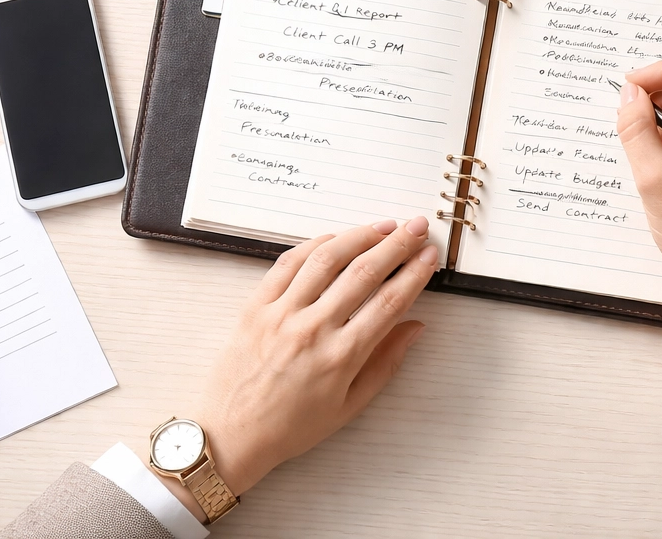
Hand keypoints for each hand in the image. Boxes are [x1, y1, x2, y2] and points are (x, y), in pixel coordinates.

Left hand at [160, 217, 437, 516]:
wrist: (231, 435)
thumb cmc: (291, 427)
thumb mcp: (349, 406)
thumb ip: (385, 363)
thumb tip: (415, 326)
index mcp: (340, 357)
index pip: (389, 302)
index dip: (414, 274)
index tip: (429, 256)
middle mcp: (312, 329)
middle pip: (363, 272)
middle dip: (396, 244)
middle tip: (416, 227)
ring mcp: (281, 313)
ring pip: (326, 259)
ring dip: (359, 236)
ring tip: (382, 226)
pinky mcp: (256, 305)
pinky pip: (288, 263)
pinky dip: (315, 245)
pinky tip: (335, 238)